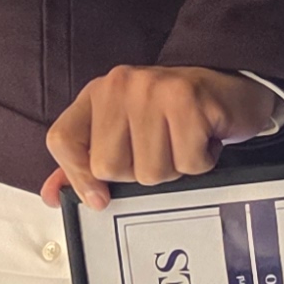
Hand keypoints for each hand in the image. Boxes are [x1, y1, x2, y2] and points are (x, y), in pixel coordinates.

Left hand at [40, 65, 283, 207]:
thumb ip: (86, 161)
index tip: (100, 197)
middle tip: (162, 150)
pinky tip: (203, 140)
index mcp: (98, 94)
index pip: (63, 141)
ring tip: (184, 143)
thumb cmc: (176, 115)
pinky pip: (187, 164)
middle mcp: (120, 86)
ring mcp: (154, 90)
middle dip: (142, 173)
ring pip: (151, 172)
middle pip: (110, 167)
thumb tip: (52, 195)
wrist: (231, 85)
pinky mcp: (189, 101)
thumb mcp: (124, 132)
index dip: (77, 177)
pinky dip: (201, 163)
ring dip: (175, 169)